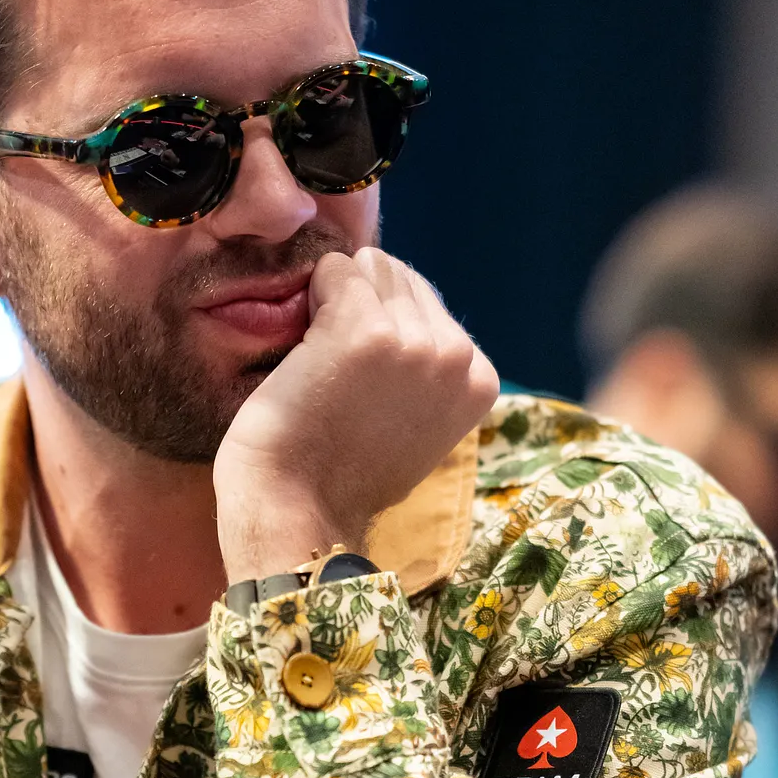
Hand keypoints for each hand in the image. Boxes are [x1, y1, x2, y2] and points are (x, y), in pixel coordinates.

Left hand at [214, 248, 497, 584]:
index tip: (366, 383)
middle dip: (363, 307)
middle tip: (339, 374)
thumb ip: (428, 370)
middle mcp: (456, 357)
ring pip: (368, 268)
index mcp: (481, 379)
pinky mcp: (362, 332)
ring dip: (334, 302)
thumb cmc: (339, 473)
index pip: (430, 301)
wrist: (296, 509)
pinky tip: (305, 351)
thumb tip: (407, 311)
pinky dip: (310, 297)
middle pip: (400, 276)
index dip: (386, 326)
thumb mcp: (418, 424)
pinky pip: (333, 270)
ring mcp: (413, 342)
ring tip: (324, 366)